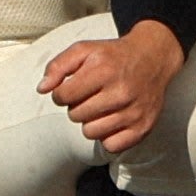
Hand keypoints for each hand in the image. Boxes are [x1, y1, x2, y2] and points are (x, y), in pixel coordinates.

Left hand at [40, 22, 183, 155]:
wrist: (153, 58)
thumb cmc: (115, 56)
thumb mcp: (84, 50)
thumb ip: (58, 66)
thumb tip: (43, 88)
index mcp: (104, 70)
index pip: (62, 96)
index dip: (62, 93)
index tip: (72, 88)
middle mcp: (121, 92)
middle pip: (75, 115)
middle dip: (78, 106)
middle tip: (91, 95)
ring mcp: (133, 111)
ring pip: (90, 132)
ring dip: (91, 122)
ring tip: (101, 107)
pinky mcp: (142, 127)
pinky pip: (111, 146)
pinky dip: (108, 136)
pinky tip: (113, 120)